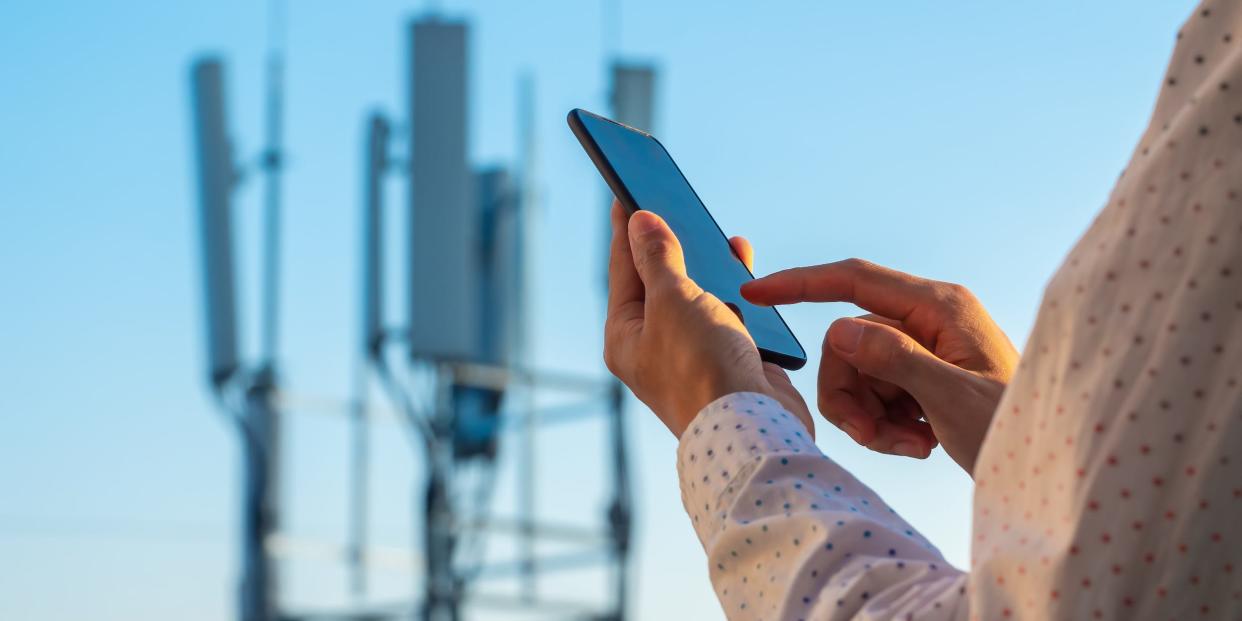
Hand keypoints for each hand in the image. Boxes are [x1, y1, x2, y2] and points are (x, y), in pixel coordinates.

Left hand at [603, 201, 812, 437]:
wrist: (753, 427)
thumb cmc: (701, 366)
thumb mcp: (672, 300)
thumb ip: (657, 258)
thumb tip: (638, 222)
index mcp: (625, 335)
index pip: (622, 269)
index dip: (626, 227)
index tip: (626, 190)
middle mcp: (654, 346)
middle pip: (660, 282)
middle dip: (672, 243)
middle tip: (673, 202)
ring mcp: (692, 355)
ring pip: (699, 297)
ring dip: (710, 266)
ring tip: (718, 235)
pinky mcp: (729, 361)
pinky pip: (730, 315)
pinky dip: (738, 291)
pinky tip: (745, 270)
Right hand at [742, 259, 1016, 474]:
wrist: (1047, 470)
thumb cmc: (1015, 431)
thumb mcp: (954, 400)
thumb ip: (896, 360)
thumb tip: (840, 331)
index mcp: (940, 307)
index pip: (855, 280)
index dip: (801, 284)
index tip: (756, 293)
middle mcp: (930, 319)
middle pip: (848, 341)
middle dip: (850, 393)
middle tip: (874, 437)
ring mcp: (925, 348)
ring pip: (857, 372)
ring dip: (869, 416)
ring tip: (907, 445)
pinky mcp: (922, 376)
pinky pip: (874, 392)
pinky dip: (885, 424)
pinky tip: (919, 443)